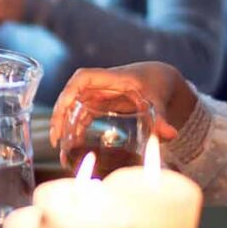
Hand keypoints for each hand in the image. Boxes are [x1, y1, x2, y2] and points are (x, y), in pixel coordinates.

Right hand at [50, 61, 199, 148]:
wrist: (159, 79)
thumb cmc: (156, 84)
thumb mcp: (158, 99)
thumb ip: (161, 116)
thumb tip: (170, 134)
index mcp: (110, 78)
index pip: (82, 78)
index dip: (70, 91)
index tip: (64, 108)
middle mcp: (97, 86)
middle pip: (70, 96)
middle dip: (60, 116)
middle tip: (56, 139)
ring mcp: (95, 95)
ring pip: (72, 108)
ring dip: (63, 126)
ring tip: (60, 149)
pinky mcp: (98, 105)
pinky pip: (80, 116)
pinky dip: (74, 130)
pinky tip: (70, 147)